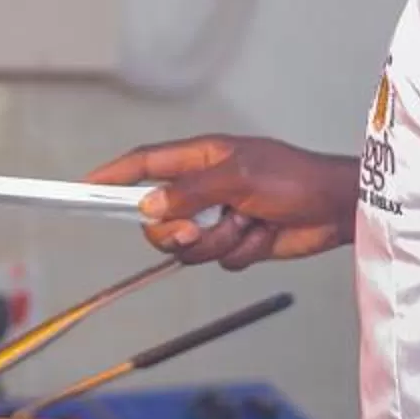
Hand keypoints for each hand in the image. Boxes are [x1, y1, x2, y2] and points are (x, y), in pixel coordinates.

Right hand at [88, 135, 357, 267]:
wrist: (335, 209)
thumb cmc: (293, 178)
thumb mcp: (238, 177)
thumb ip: (190, 192)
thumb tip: (150, 206)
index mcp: (199, 159)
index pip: (144, 164)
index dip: (113, 175)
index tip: (84, 188)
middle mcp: (202, 189)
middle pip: (158, 219)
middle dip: (176, 231)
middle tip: (195, 228)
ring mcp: (217, 217)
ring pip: (188, 246)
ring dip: (219, 241)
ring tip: (249, 224)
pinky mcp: (235, 242)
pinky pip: (218, 259)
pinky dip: (241, 251)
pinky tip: (264, 234)